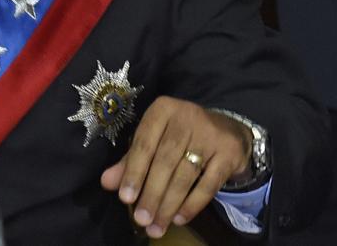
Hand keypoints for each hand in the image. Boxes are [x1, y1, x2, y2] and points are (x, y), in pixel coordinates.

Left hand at [100, 96, 251, 238]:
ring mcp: (211, 133)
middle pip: (166, 160)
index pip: (145, 143)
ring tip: (156, 227)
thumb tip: (106, 182)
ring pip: (186, 174)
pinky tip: (179, 219)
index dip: (134, 172)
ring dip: (169, 204)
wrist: (227, 130)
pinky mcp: (229, 151)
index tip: (125, 198)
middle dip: (152, 193)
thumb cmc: (181, 136)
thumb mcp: (155, 140)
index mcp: (163, 109)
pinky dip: (193, 204)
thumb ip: (131, 160)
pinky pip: (209, 183)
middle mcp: (188, 116)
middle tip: (141, 219)